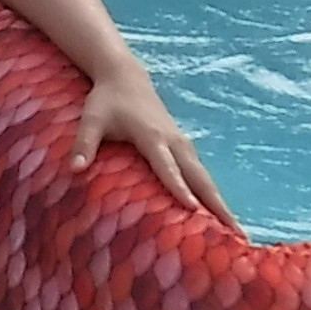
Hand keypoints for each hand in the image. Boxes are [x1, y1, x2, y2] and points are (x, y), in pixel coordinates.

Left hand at [72, 76, 231, 225]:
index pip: (167, 167)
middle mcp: (174, 141)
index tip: (193, 209)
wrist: (126, 77)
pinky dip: (212, 193)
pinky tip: (219, 214)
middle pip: (199, 176)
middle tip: (235, 232)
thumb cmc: (106, 100)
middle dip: (217, 204)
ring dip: (221, 202)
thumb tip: (75, 169)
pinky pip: (201, 174)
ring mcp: (183, 144)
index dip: (178, 187)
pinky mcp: (184, 146)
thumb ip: (84, 144)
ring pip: (205, 177)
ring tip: (236, 231)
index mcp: (152, 137)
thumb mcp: (91, 119)